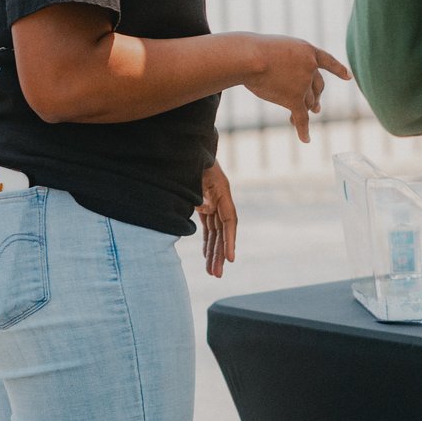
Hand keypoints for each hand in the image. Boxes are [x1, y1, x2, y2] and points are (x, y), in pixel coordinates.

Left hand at [198, 159, 236, 277]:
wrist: (190, 146)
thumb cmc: (193, 158)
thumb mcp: (194, 173)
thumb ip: (200, 192)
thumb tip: (204, 208)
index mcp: (223, 192)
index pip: (230, 221)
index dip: (230, 240)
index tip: (230, 259)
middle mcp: (221, 200)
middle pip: (223, 232)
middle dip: (220, 254)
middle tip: (216, 274)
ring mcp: (214, 203)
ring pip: (216, 233)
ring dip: (214, 252)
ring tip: (212, 272)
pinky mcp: (206, 206)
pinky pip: (209, 228)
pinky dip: (208, 242)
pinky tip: (207, 256)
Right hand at [240, 35, 352, 140]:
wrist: (249, 57)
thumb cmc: (255, 50)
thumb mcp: (278, 49)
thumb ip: (288, 63)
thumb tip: (286, 86)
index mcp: (308, 51)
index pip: (327, 61)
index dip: (339, 69)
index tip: (348, 77)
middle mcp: (310, 68)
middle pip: (317, 87)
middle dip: (316, 98)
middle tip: (316, 108)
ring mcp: (304, 84)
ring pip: (307, 101)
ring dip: (304, 111)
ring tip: (297, 121)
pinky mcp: (294, 99)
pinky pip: (302, 117)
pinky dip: (304, 130)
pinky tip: (306, 139)